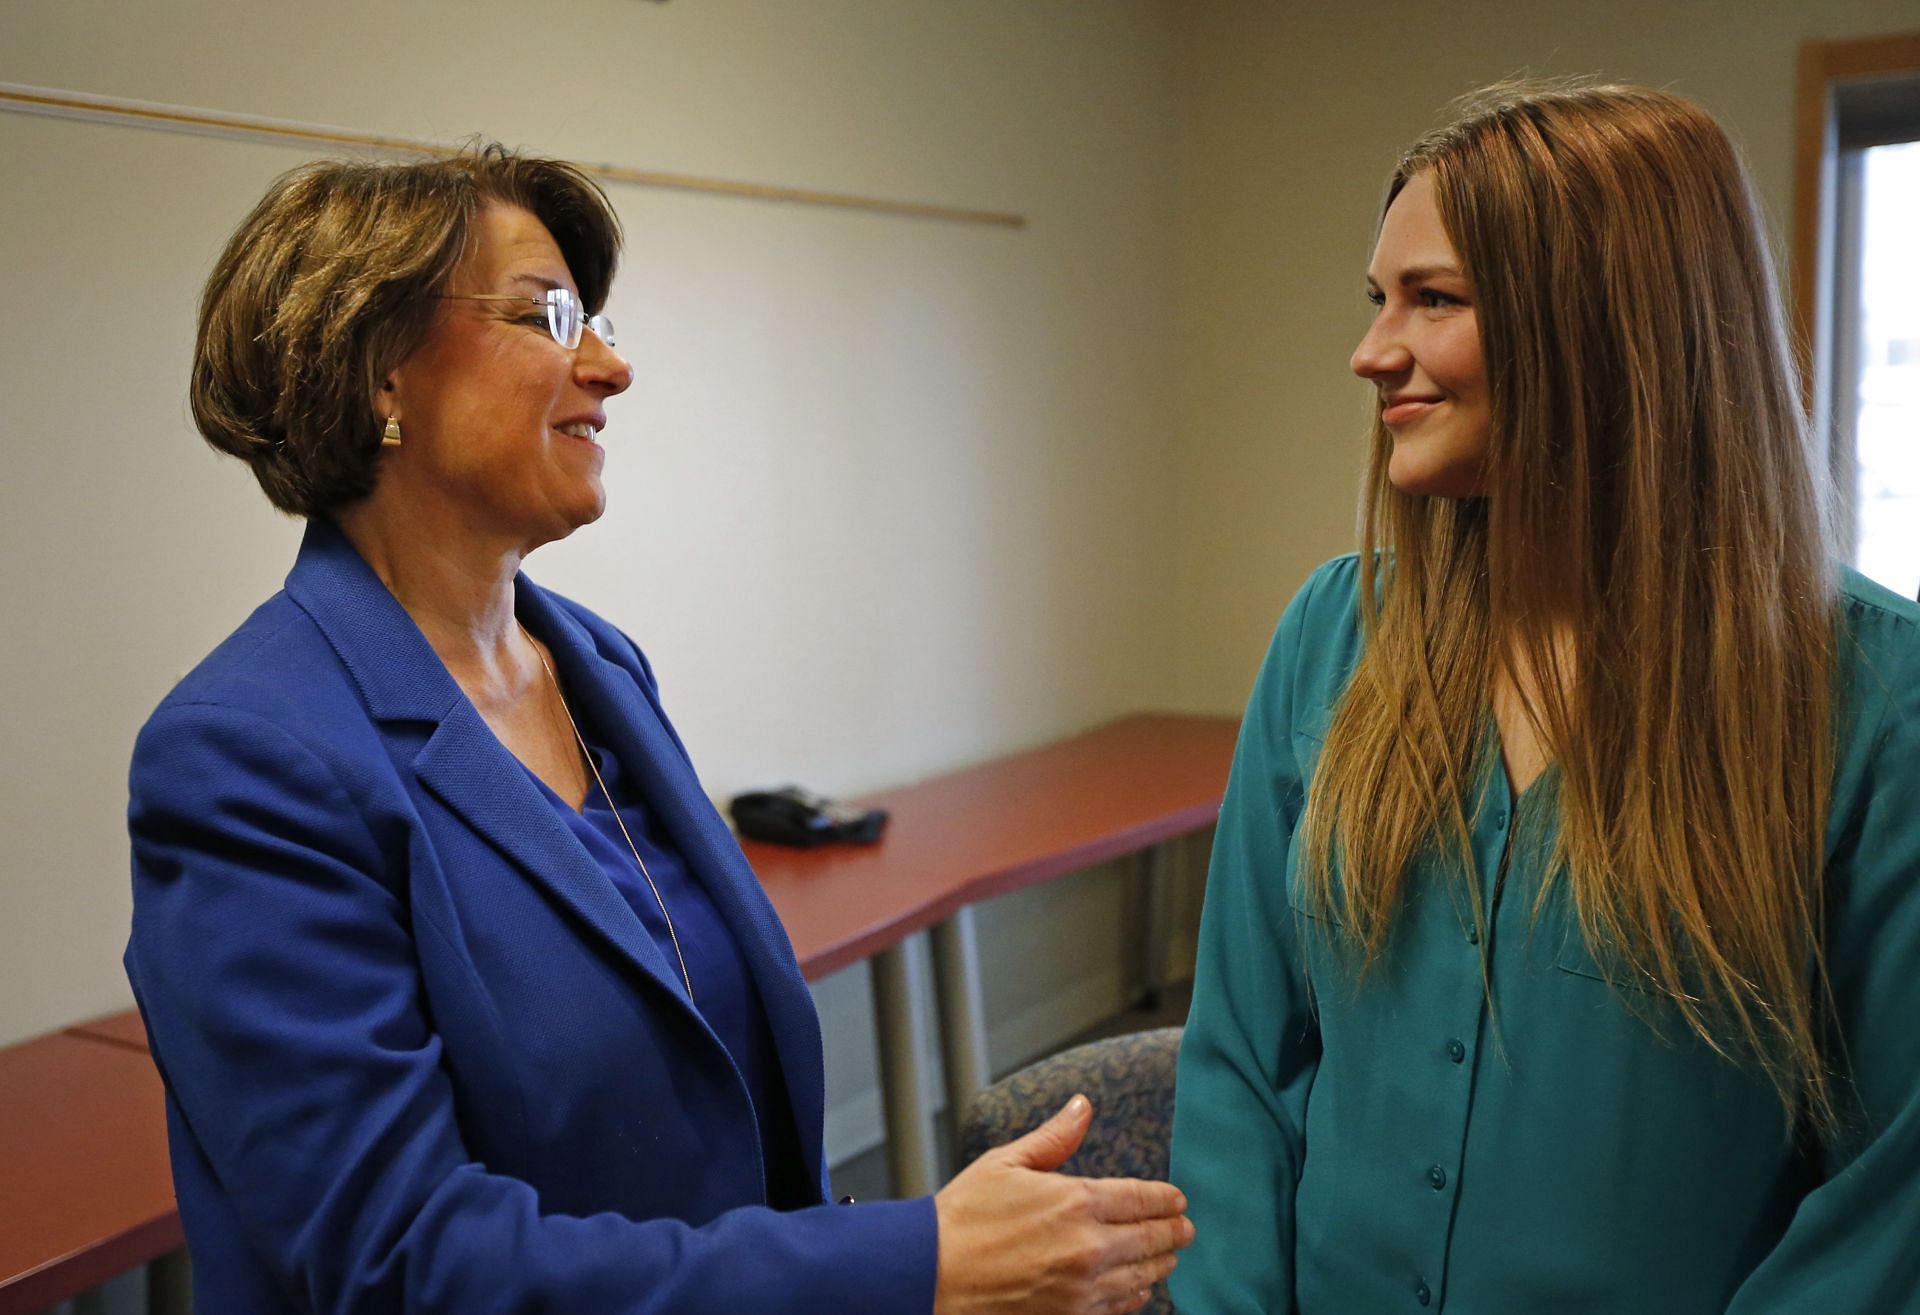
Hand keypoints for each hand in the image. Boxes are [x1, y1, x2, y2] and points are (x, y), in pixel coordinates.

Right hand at [932, 1094, 1193, 1314]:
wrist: (929, 1276)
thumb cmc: (961, 1219)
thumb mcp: (1005, 1163)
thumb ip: (1053, 1137)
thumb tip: (1082, 1106)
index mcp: (1076, 1200)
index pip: (1143, 1198)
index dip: (1166, 1199)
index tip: (1178, 1200)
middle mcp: (1088, 1246)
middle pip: (1152, 1238)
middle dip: (1173, 1232)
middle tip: (1185, 1228)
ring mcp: (1082, 1288)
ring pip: (1142, 1276)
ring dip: (1160, 1264)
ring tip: (1168, 1257)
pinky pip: (1119, 1307)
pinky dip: (1135, 1295)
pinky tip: (1138, 1287)